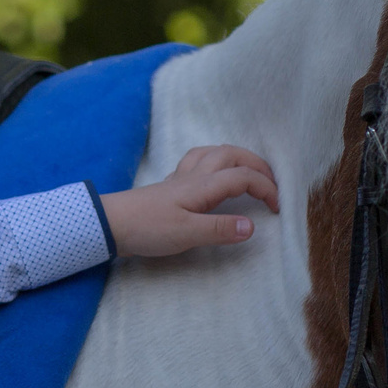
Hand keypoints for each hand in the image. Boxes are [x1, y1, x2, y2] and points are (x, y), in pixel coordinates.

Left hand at [99, 145, 278, 257]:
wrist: (109, 223)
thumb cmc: (147, 228)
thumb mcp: (187, 234)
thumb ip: (220, 230)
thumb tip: (253, 226)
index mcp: (202, 186)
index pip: (244, 177)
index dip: (266, 188)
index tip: (278, 208)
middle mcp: (194, 176)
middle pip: (231, 154)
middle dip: (257, 164)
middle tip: (273, 183)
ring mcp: (180, 178)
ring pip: (213, 153)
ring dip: (236, 157)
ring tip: (250, 172)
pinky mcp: (170, 186)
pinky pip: (197, 162)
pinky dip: (214, 162)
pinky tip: (213, 176)